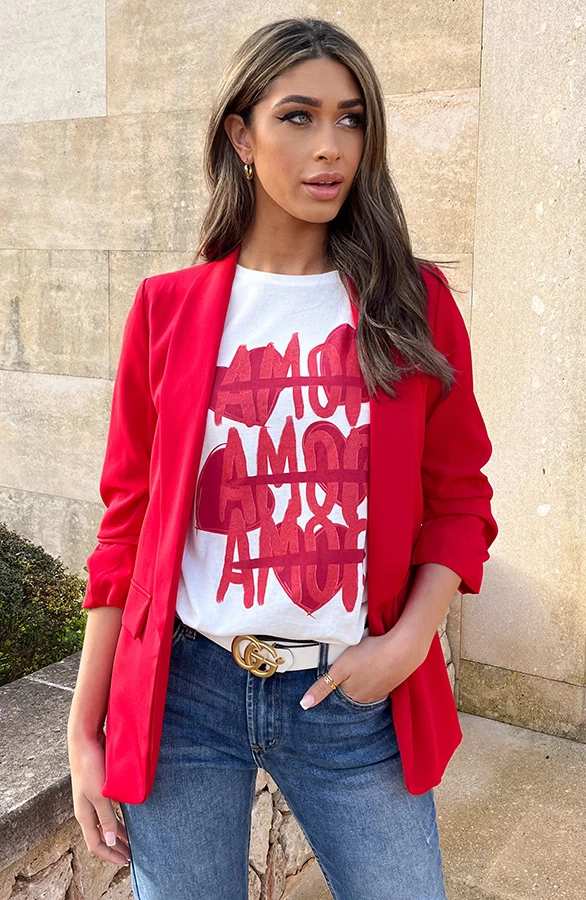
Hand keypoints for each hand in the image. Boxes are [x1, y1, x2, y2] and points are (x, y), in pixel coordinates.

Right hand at [68, 727, 130, 865]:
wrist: (85, 740)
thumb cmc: (90, 766)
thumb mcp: (100, 795)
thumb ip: (106, 817)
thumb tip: (111, 842)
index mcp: (84, 815)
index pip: (96, 844)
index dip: (111, 855)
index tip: (127, 861)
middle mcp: (86, 809)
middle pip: (100, 836)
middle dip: (115, 848)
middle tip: (131, 855)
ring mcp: (91, 799)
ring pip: (105, 823)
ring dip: (118, 833)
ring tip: (132, 840)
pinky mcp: (97, 788)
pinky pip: (108, 810)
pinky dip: (118, 818)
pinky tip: (128, 816)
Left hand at [299, 627, 427, 708]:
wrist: (402, 650)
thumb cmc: (369, 655)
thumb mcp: (340, 668)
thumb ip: (322, 686)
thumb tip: (304, 705)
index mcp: (352, 697)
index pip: (337, 694)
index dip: (333, 683)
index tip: (334, 674)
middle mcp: (367, 699)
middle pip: (352, 693)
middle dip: (348, 683)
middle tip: (350, 666)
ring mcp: (381, 692)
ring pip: (366, 688)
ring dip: (362, 680)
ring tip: (361, 665)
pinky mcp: (392, 683)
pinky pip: (378, 683)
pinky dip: (374, 677)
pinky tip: (374, 666)